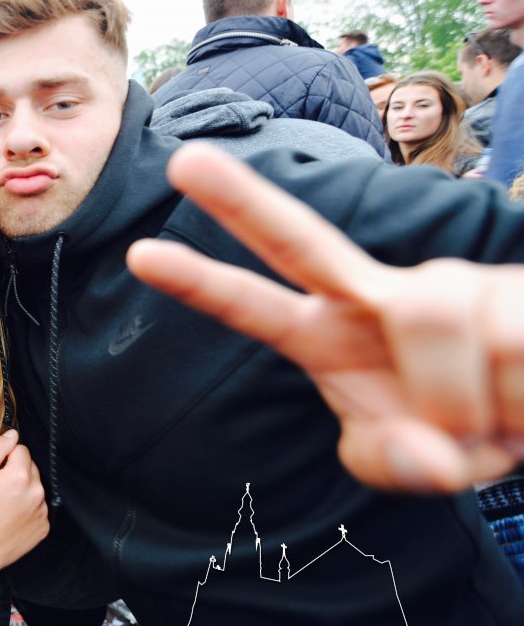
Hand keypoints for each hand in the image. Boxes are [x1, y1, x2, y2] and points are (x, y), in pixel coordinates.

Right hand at [0, 430, 48, 578]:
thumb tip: (13, 434)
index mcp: (20, 476)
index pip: (21, 449)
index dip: (5, 458)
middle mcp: (37, 492)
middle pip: (31, 467)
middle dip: (16, 472)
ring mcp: (42, 511)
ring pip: (35, 487)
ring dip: (23, 490)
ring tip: (4, 505)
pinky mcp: (43, 527)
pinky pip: (38, 508)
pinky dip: (28, 509)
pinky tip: (12, 517)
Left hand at [126, 143, 523, 492]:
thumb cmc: (472, 426)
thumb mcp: (421, 465)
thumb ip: (395, 466)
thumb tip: (425, 454)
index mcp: (331, 337)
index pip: (255, 307)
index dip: (201, 284)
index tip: (139, 255)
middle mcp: (373, 297)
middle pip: (300, 240)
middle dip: (239, 201)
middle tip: (182, 159)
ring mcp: (439, 283)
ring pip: (425, 316)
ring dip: (462, 400)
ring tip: (488, 417)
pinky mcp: (503, 286)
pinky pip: (502, 343)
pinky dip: (515, 400)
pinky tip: (520, 395)